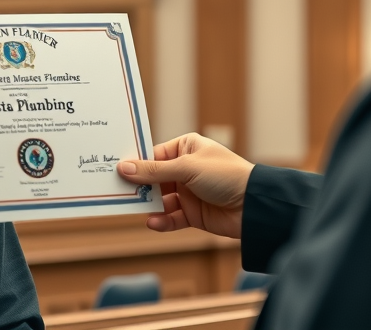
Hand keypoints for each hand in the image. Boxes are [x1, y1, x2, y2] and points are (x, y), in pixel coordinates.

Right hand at [118, 132, 254, 238]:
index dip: (136, 163)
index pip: (153, 155)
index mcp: (186, 148)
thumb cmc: (227, 175)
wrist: (255, 205)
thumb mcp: (187, 168)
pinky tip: (153, 222)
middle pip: (153, 178)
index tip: (116, 169)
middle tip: (117, 191)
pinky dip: (161, 220)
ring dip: (148, 205)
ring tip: (133, 208)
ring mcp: (188, 192)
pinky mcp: (193, 213)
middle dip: (139, 186)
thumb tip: (124, 168)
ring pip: (160, 199)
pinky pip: (171, 217)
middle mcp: (185, 169)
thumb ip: (154, 171)